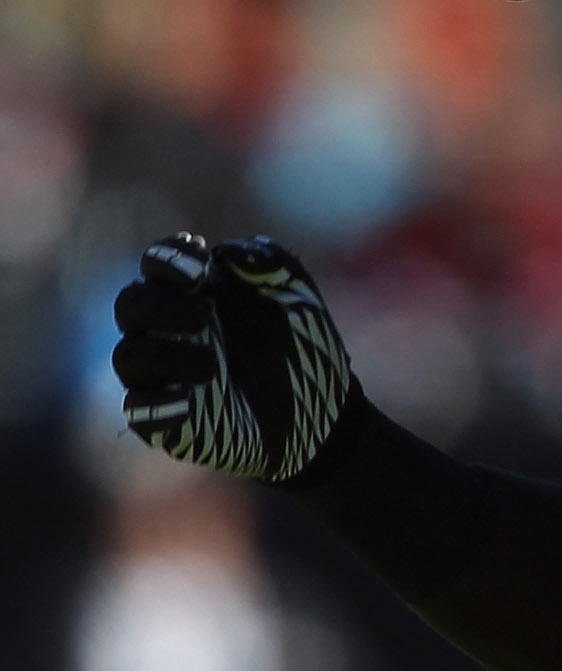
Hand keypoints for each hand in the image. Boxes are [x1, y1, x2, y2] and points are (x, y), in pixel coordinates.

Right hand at [112, 234, 357, 482]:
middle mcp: (167, 329)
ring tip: (213, 364)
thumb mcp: (298, 296)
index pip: (157, 263)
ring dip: (164, 356)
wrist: (324, 408)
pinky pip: (139, 411)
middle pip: (130, 305)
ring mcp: (163, 374)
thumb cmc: (302, 342)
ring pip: (129, 357)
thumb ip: (270, 263)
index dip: (166, 258)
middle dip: (160, 305)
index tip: (198, 267)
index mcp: (194, 290)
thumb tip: (226, 251)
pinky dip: (155, 405)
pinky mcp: (166, 418)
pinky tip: (185, 402)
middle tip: (204, 314)